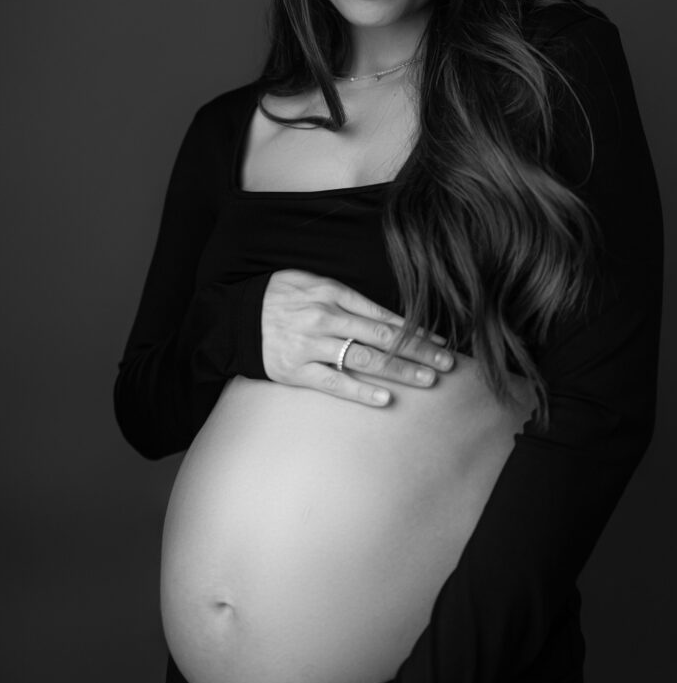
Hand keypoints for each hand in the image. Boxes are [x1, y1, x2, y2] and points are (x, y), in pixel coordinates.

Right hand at [260, 269, 453, 406]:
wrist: (233, 317)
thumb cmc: (279, 298)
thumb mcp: (312, 284)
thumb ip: (347, 298)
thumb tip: (387, 316)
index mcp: (332, 293)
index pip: (384, 315)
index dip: (415, 330)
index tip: (440, 342)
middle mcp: (326, 318)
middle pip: (383, 337)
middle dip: (419, 351)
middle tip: (448, 364)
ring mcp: (311, 345)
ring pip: (365, 359)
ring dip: (400, 370)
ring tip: (428, 380)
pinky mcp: (296, 370)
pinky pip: (334, 382)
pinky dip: (360, 391)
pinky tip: (384, 399)